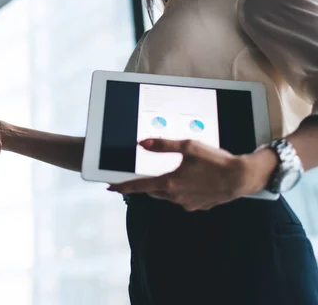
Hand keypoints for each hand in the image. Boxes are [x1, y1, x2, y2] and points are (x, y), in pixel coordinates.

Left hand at [107, 138, 276, 210]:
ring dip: (165, 187)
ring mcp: (186, 204)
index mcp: (169, 182)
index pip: (139, 187)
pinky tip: (192, 181)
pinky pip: (182, 199)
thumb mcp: (188, 147)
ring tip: (175, 175)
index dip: (123, 186)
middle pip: (152, 191)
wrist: (240, 178)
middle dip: (146, 185)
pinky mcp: (197, 206)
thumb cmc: (215, 160)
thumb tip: (141, 143)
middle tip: (144, 177)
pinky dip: (181, 191)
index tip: (110, 187)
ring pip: (167, 196)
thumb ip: (162, 146)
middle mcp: (175, 197)